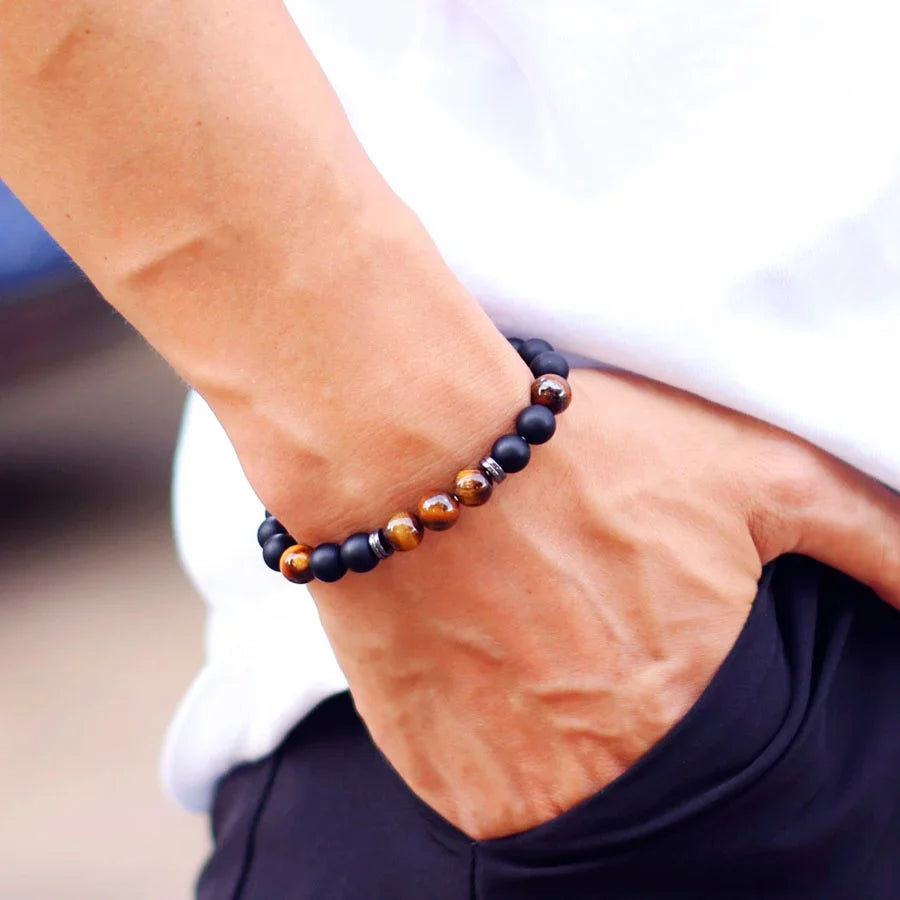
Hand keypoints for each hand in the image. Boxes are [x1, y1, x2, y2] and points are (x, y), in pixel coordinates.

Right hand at [307, 366, 899, 839]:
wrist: (414, 450)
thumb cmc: (585, 453)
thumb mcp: (761, 473)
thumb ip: (877, 540)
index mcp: (694, 708)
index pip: (724, 752)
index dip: (684, 680)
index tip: (645, 636)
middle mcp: (607, 769)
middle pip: (638, 766)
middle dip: (620, 701)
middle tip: (578, 622)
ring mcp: (514, 786)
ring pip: (563, 790)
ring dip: (553, 725)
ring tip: (526, 634)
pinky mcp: (436, 778)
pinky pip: (485, 790)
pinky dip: (490, 737)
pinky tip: (480, 656)